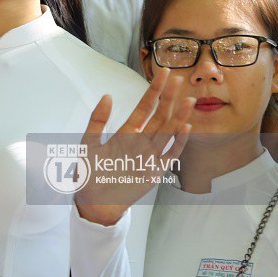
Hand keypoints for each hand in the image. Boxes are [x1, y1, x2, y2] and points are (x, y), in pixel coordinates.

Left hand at [74, 70, 194, 225]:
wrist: (93, 203)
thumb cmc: (90, 174)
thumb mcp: (88, 143)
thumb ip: (97, 120)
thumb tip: (107, 95)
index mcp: (127, 133)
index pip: (145, 107)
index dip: (155, 90)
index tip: (165, 73)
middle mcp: (142, 142)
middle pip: (160, 116)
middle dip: (170, 98)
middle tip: (180, 79)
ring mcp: (150, 156)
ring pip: (168, 132)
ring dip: (179, 116)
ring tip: (189, 100)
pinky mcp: (155, 172)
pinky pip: (170, 155)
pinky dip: (178, 142)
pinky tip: (185, 127)